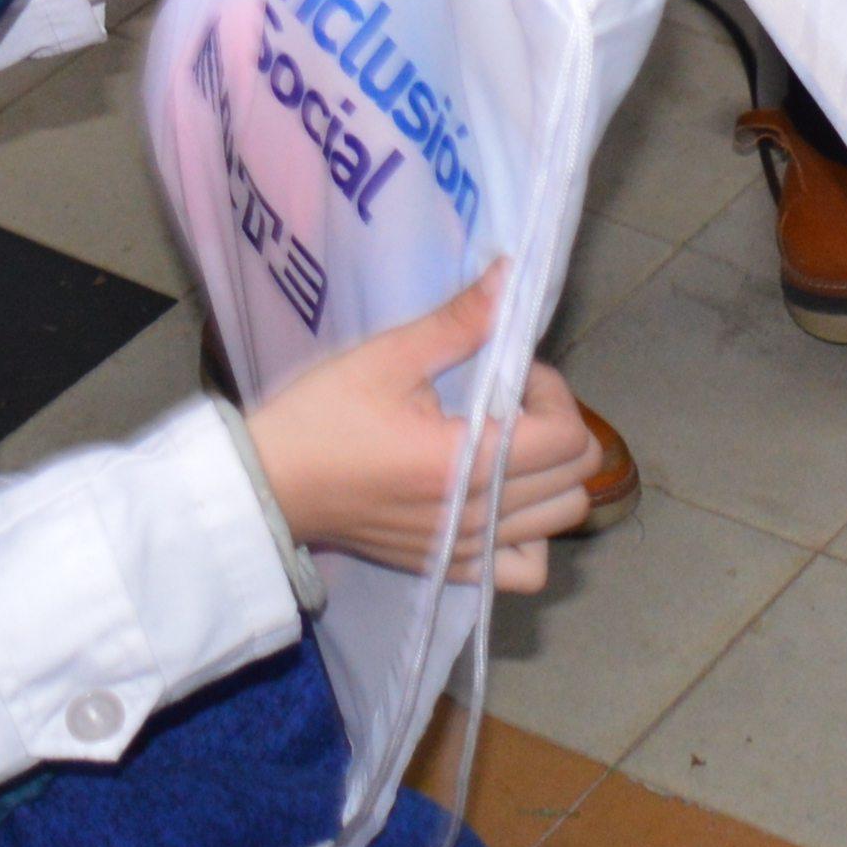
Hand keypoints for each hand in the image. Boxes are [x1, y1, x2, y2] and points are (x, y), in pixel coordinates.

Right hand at [244, 270, 598, 591]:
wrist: (270, 485)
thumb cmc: (323, 416)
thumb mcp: (386, 358)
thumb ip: (458, 322)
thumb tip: (510, 276)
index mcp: (467, 464)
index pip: (567, 436)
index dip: (552, 391)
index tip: (511, 371)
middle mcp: (477, 517)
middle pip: (576, 479)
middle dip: (556, 425)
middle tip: (508, 400)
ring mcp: (467, 551)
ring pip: (560, 519)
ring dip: (549, 475)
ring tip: (504, 443)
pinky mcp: (450, 569)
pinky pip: (526, 567)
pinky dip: (529, 532)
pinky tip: (499, 499)